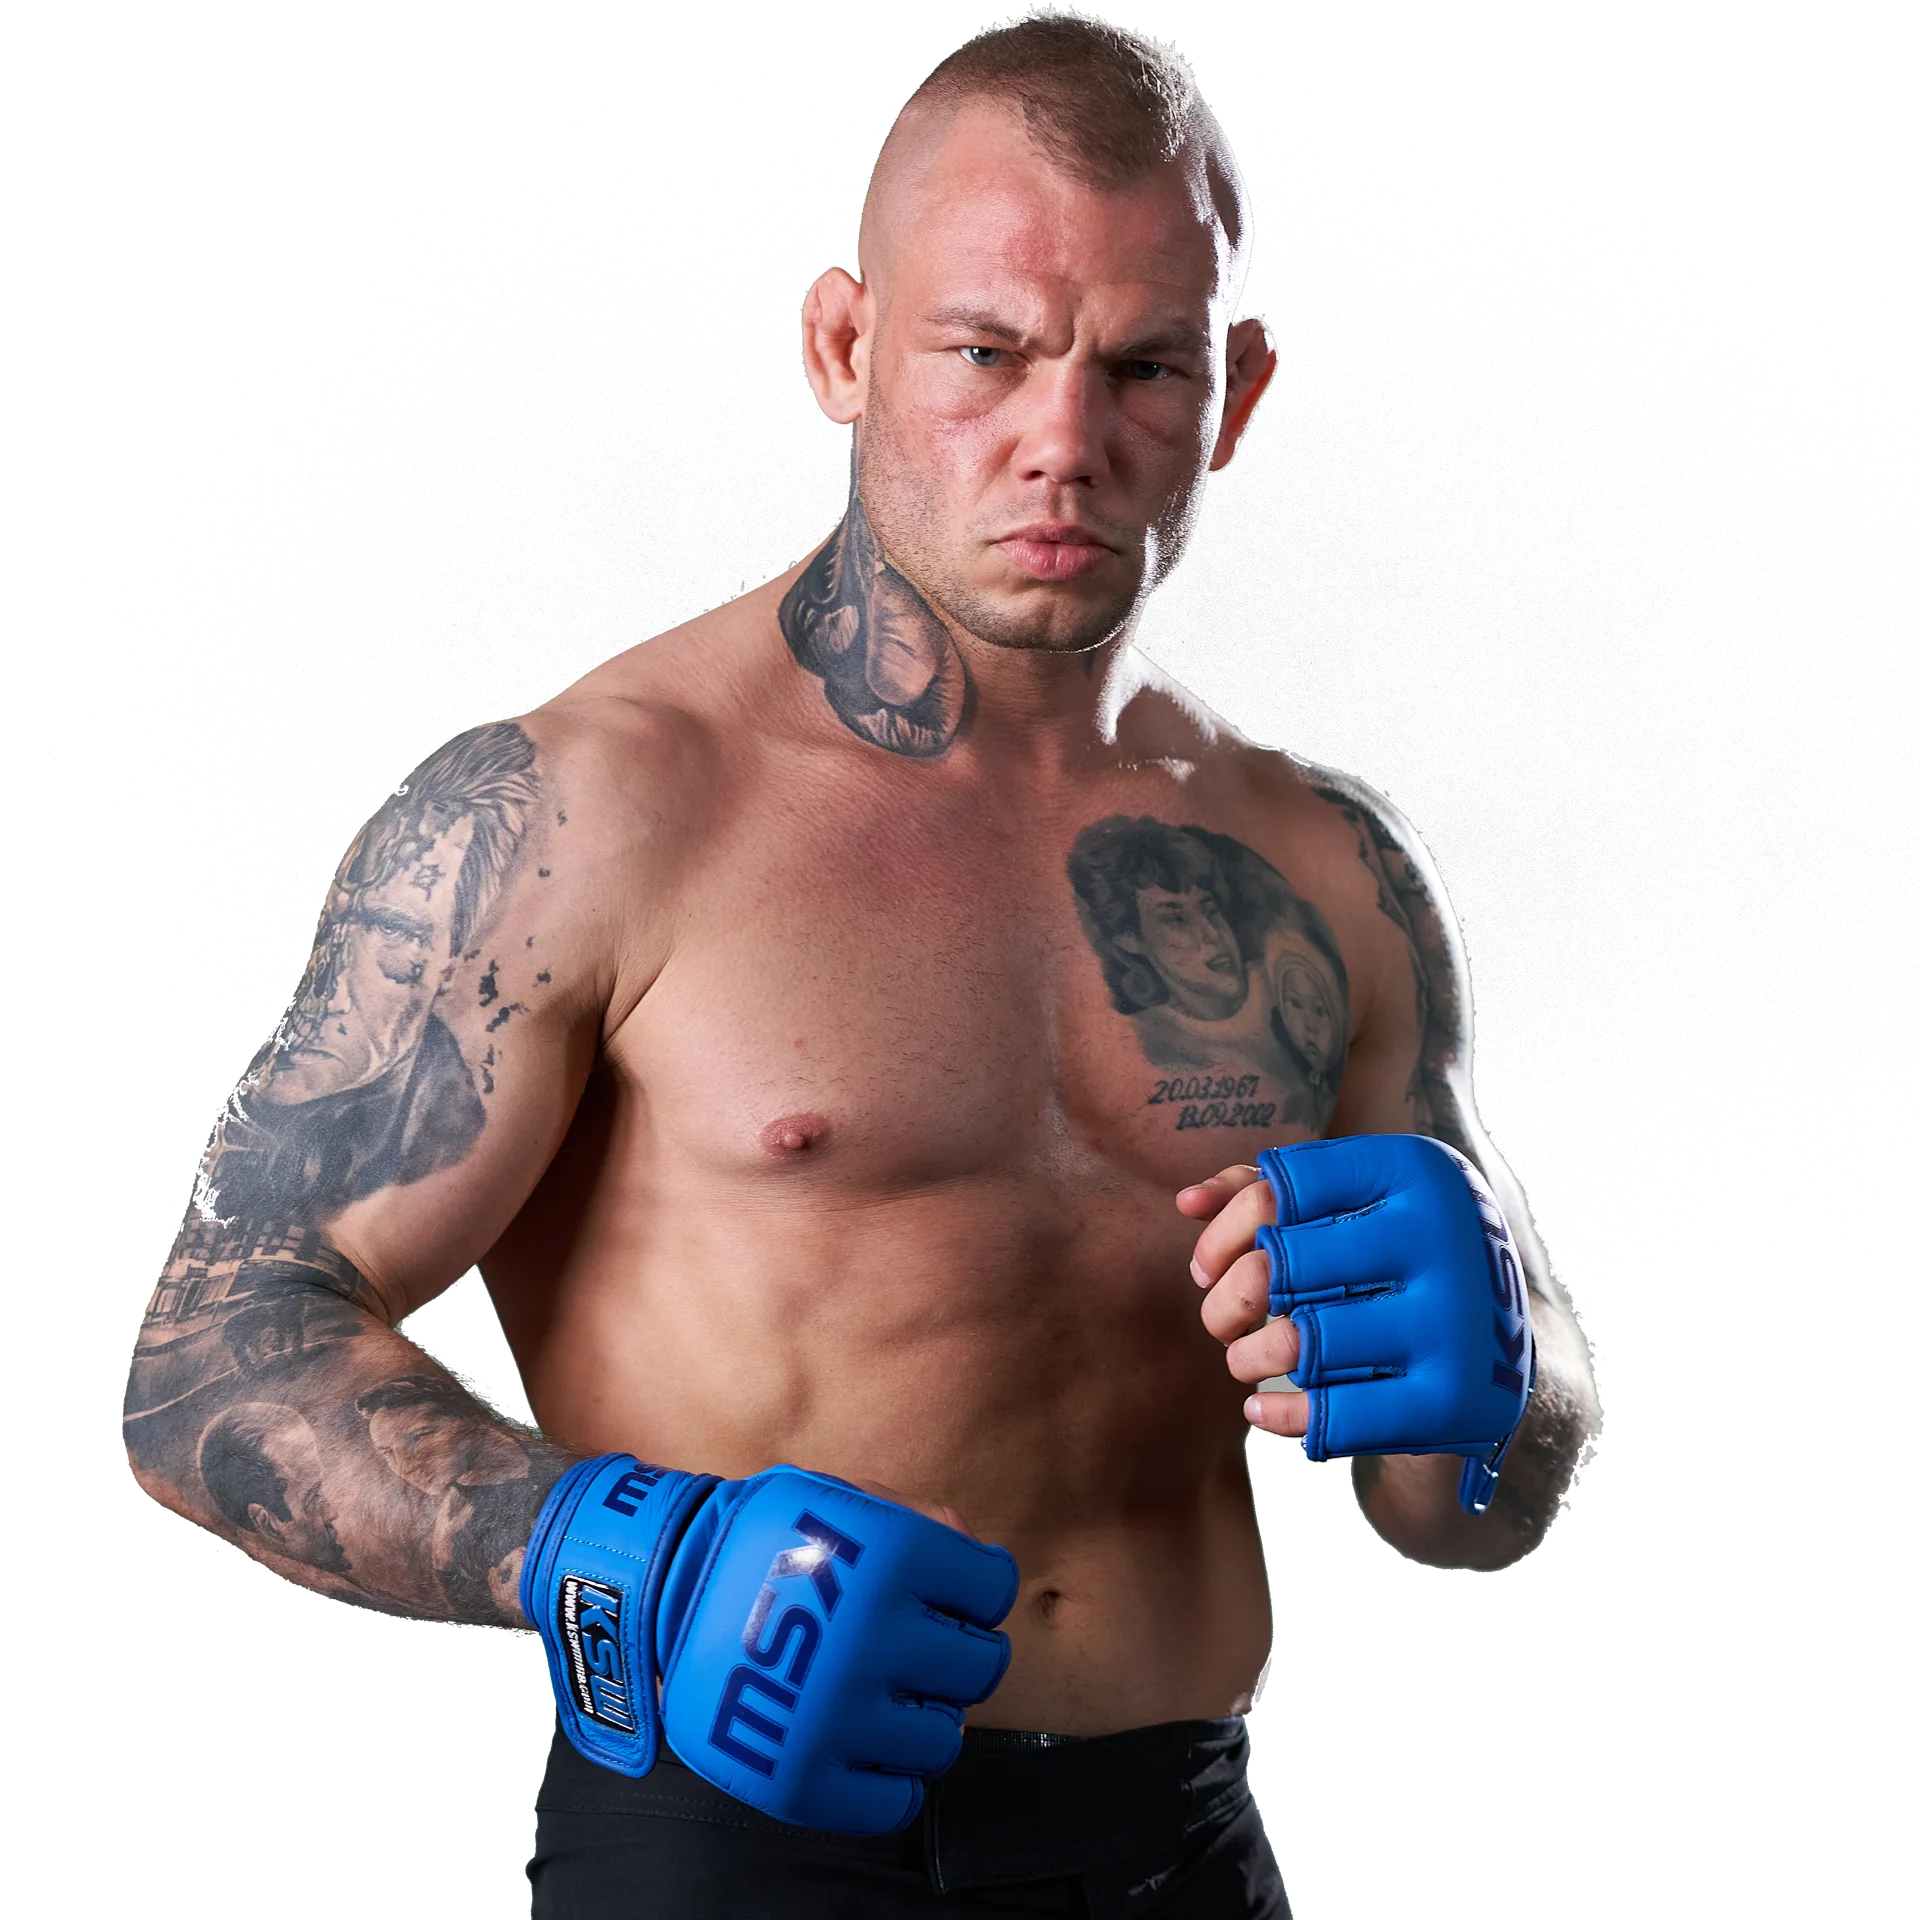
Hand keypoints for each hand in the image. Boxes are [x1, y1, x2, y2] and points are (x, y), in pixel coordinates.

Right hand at [522, 1456, 1018, 1834]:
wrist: (656, 1591)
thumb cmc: (755, 1540)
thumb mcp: (834, 1498)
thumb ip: (913, 1515)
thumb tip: (971, 1548)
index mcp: (890, 1557)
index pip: (992, 1588)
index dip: (977, 1589)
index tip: (953, 1594)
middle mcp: (873, 1638)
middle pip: (980, 1668)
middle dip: (960, 1654)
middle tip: (925, 1649)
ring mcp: (838, 1715)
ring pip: (943, 1740)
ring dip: (926, 1718)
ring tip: (889, 1697)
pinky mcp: (804, 1777)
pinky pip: (893, 1802)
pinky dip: (892, 1781)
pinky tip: (869, 1746)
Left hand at [1181, 1134, 1535, 1513]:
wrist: (1509, 1355)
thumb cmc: (1402, 1265)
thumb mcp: (1355, 1207)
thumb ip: (1266, 1190)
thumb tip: (1187, 1201)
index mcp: (1420, 1172)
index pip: (1282, 1189)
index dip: (1226, 1232)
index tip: (1209, 1266)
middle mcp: (1445, 1234)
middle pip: (1282, 1264)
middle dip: (1229, 1301)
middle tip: (1221, 1323)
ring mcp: (1455, 1319)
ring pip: (1302, 1341)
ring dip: (1249, 1358)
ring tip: (1244, 1361)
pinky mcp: (1455, 1400)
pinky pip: (1338, 1415)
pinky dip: (1283, 1415)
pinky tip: (1262, 1408)